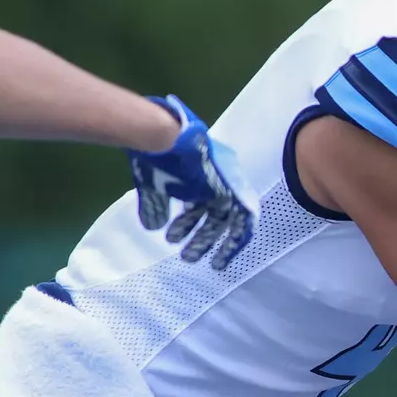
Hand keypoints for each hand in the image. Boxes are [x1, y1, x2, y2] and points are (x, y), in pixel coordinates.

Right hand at [127, 96, 257, 269]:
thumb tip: (153, 227)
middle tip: (185, 257)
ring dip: (208, 241)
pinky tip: (222, 257)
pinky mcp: (235, 190)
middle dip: (197, 238)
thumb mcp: (153, 186)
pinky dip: (234, 240)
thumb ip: (155, 206)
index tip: (176, 239)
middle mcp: (217, 180)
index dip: (189, 223)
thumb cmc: (157, 157)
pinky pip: (243, 221)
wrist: (168, 137)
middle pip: (213, 215)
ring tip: (189, 258)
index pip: (199, 204)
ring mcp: (227, 184)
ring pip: (224, 221)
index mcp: (200, 176)